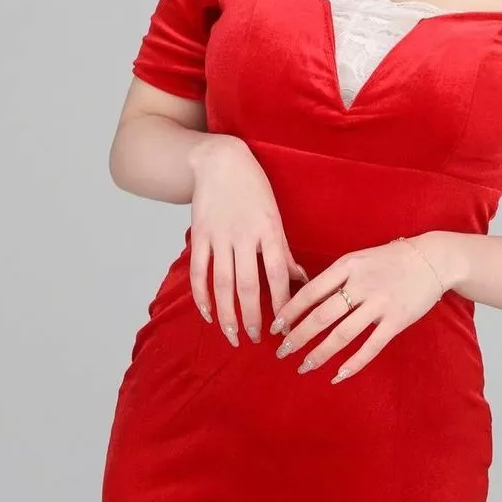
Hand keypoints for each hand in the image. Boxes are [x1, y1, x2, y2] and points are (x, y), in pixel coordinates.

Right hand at [188, 135, 307, 345]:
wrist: (220, 161)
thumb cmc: (254, 188)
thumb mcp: (275, 216)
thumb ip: (283, 251)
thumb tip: (302, 280)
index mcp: (269, 231)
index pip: (277, 275)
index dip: (280, 303)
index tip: (284, 326)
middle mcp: (243, 236)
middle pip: (247, 285)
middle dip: (253, 317)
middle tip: (257, 339)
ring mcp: (219, 236)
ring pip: (222, 283)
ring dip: (227, 314)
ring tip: (233, 335)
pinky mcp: (200, 236)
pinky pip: (199, 272)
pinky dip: (202, 295)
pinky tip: (208, 314)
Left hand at [267, 237, 444, 382]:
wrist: (433, 259)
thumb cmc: (390, 259)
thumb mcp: (359, 259)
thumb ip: (336, 278)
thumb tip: (305, 300)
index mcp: (347, 266)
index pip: (310, 292)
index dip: (290, 312)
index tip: (275, 328)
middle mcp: (361, 285)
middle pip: (322, 316)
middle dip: (298, 337)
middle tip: (282, 352)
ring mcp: (380, 304)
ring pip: (343, 335)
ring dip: (320, 353)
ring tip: (304, 366)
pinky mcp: (396, 321)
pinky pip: (371, 347)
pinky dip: (353, 364)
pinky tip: (337, 375)